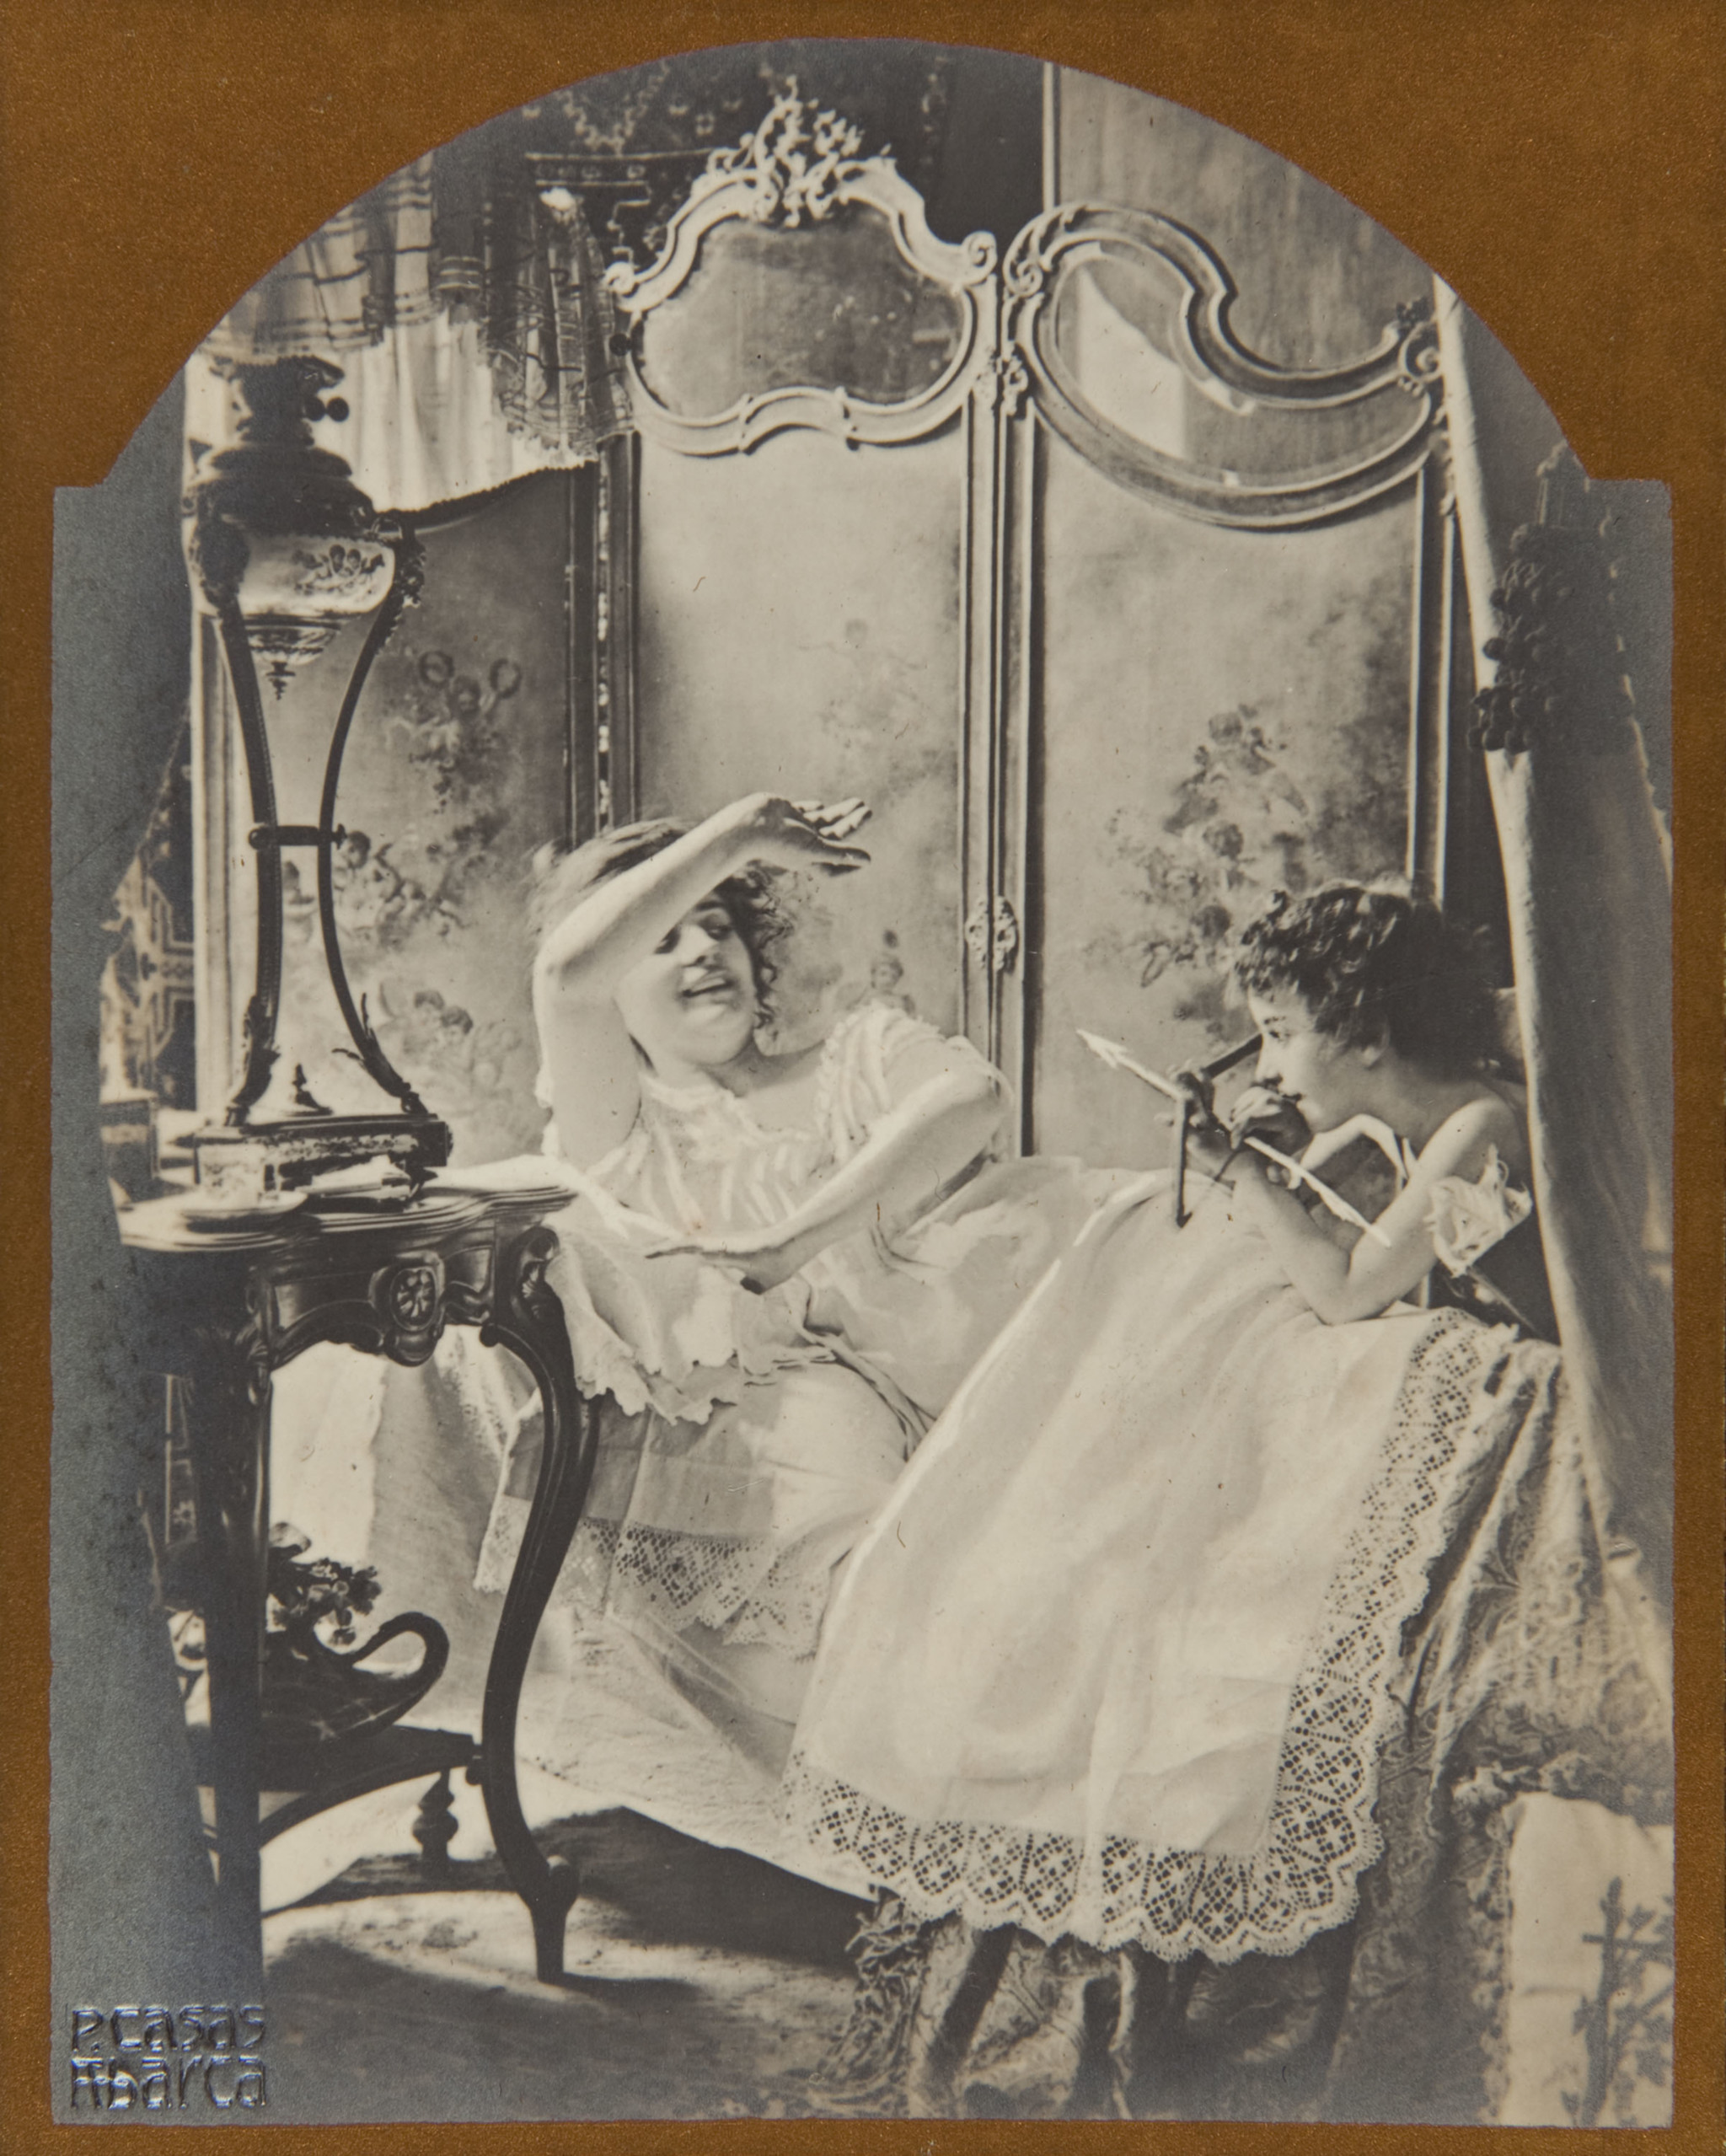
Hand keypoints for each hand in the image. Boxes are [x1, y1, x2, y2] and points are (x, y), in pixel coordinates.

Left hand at [643, 1225, 804, 1292]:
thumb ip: (746, 1287)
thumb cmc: (778, 1263)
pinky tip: (676, 1249)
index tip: (651, 1256)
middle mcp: (718, 1248)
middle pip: (684, 1247)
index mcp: (720, 1255)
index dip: (671, 1253)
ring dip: (670, 1249)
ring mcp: (724, 1246)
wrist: (793, 1250)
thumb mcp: (759, 1285)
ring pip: (691, 1245)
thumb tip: (740, 1293)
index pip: (690, 1252)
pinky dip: (691, 1248)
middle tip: (641, 1254)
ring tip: (648, 1253)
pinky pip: (708, 1249)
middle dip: (663, 1250)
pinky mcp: (732, 1247)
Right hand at [729, 795, 871, 875]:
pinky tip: (822, 805)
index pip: (835, 862)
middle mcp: (805, 843)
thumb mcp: (816, 848)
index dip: (851, 862)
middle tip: (868, 811)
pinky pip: (804, 811)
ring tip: (859, 802)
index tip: (867, 861)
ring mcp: (795, 828)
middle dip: (852, 824)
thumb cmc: (782, 840)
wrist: (752, 824)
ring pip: (824, 820)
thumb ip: (841, 853)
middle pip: (835, 834)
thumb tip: (868, 861)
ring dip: (842, 812)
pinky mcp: (787, 813)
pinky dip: (814, 808)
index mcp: (811, 856)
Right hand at [1226, 1085, 1309, 1157]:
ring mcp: (1262, 1093)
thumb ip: (1278, 1165)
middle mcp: (1269, 1099)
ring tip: (1251, 1133)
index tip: (1235, 1147)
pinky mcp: (1256, 1091)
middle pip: (1239, 1117)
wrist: (1302, 1119)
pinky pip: (1236, 1106)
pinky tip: (1251, 1123)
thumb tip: (1272, 1176)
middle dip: (1237, 1132)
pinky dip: (1239, 1117)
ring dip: (1238, 1125)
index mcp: (1278, 1114)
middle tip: (1244, 1143)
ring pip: (1235, 1112)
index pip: (1248, 1120)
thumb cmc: (1292, 1138)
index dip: (1237, 1134)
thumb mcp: (1287, 1151)